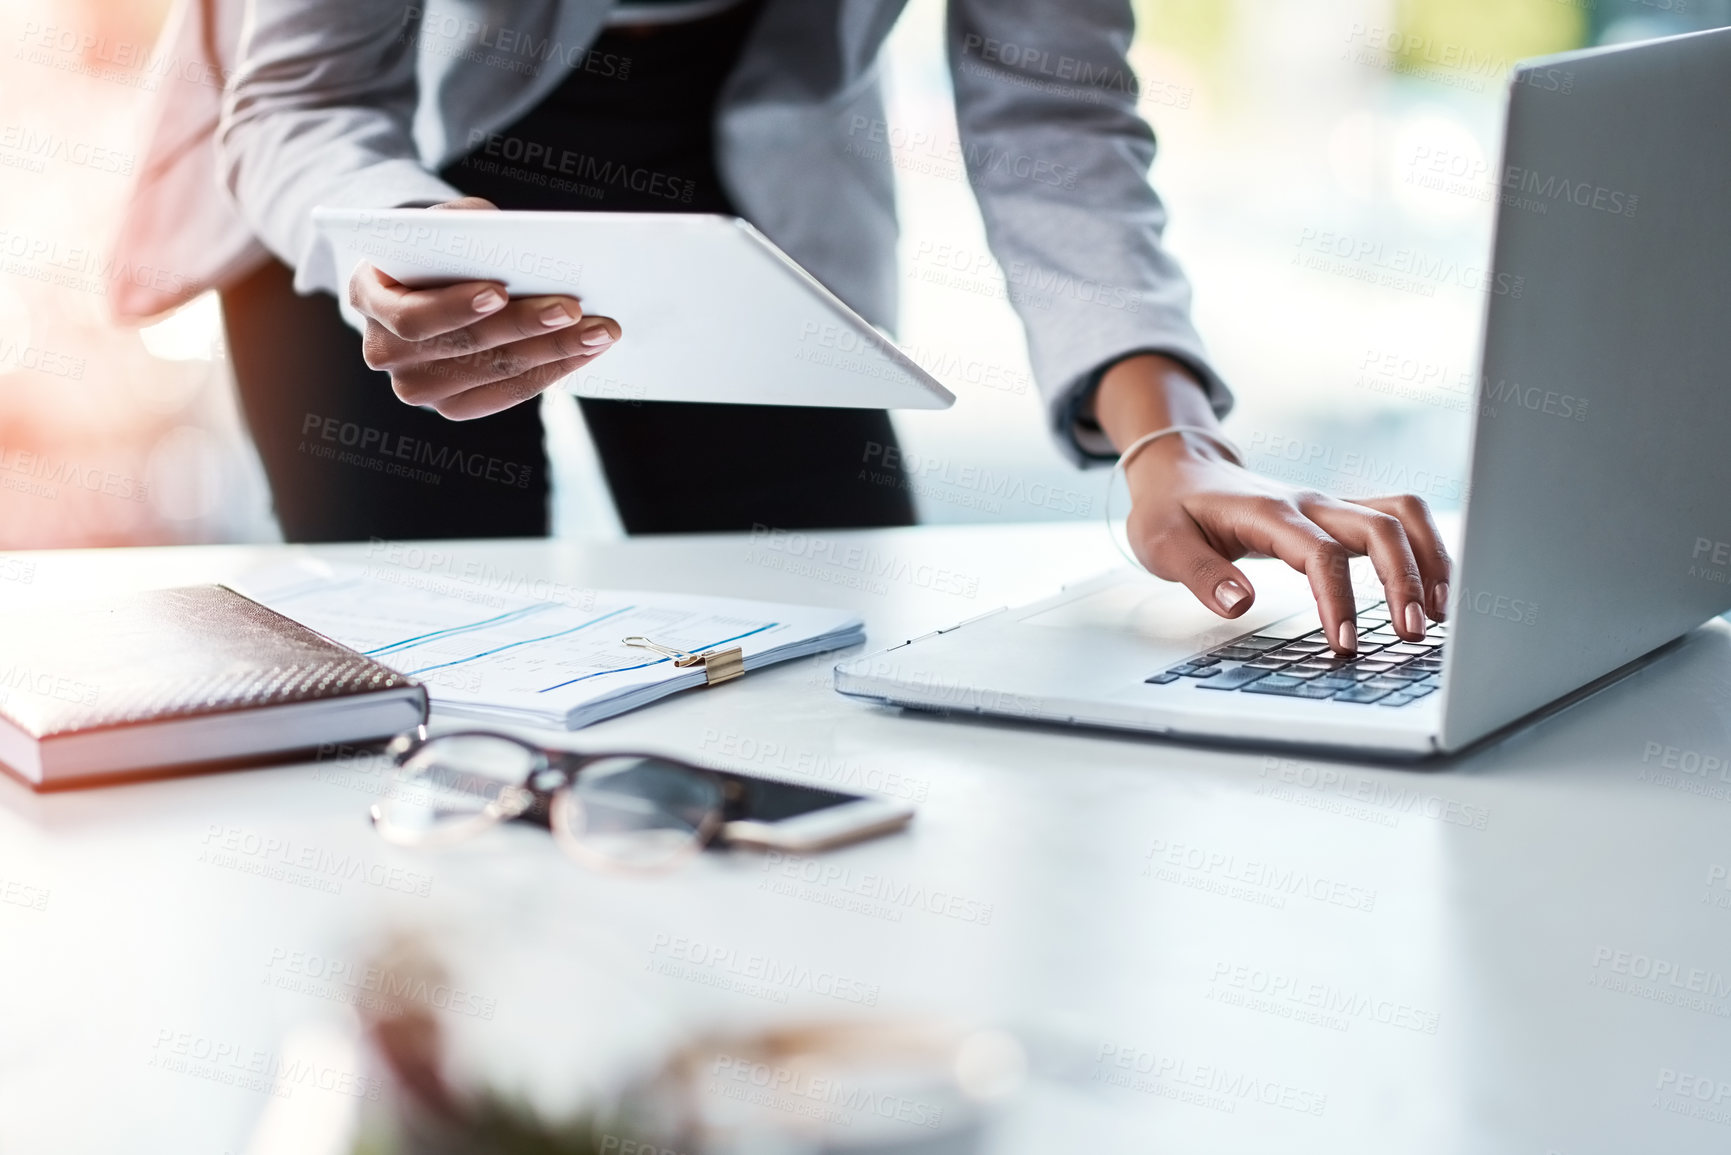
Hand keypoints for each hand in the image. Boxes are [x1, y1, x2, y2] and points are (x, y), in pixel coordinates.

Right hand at [346, 197, 620, 419]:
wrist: (423, 282)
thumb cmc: (435, 245)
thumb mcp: (440, 221)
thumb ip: (464, 225)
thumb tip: (510, 238)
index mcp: (368, 298)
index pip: (412, 317)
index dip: (457, 307)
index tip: (500, 291)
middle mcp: (384, 352)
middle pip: (464, 347)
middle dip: (525, 326)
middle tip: (573, 308)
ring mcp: (417, 387)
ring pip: (494, 373)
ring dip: (553, 352)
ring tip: (599, 330)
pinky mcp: (452, 406)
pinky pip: (508, 394)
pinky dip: (552, 371)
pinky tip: (585, 350)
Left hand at [1097, 354, 1452, 655]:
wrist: (1178, 470)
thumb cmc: (1170, 509)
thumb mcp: (1162, 543)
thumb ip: (1199, 574)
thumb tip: (1240, 604)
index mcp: (1268, 512)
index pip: (1319, 553)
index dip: (1337, 598)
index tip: (1344, 644)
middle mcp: (1309, 503)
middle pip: (1379, 527)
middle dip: (1404, 580)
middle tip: (1411, 634)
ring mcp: (1328, 505)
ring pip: (1400, 516)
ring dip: (1427, 560)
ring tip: (1440, 615)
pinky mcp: (1336, 515)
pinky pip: (1396, 520)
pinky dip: (1423, 550)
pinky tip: (1433, 590)